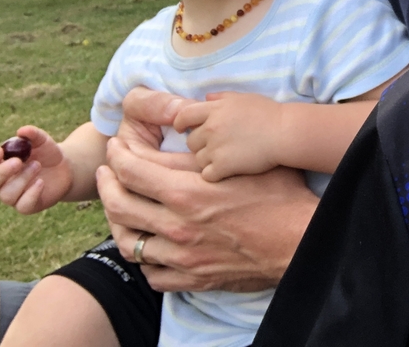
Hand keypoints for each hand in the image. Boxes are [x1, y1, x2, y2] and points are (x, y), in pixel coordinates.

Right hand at [0, 125, 71, 213]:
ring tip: (37, 165)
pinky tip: (40, 182)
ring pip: (6, 195)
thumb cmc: (46, 153)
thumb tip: (22, 131)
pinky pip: (22, 206)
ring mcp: (13, 196)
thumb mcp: (42, 140)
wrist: (65, 168)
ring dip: (22, 179)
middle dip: (0, 172)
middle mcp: (1, 182)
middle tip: (17, 162)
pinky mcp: (27, 206)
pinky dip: (31, 194)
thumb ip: (33, 134)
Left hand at [97, 133, 316, 292]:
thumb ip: (204, 153)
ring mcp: (182, 257)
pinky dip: (144, 258)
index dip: (117, 155)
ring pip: (128, 242)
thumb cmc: (280, 196)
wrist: (301, 241)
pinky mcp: (192, 279)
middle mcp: (177, 226)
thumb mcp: (241, 162)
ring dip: (117, 221)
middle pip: (119, 205)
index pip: (132, 170)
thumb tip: (180, 130)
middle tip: (107, 173)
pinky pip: (151, 273)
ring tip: (119, 208)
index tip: (116, 147)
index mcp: (187, 192)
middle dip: (107, 185)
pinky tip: (149, 245)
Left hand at [174, 92, 284, 181]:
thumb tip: (206, 98)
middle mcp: (211, 128)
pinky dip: (214, 174)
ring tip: (225, 157)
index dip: (180, 123)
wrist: (284, 132)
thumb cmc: (268, 113)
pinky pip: (207, 174)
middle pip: (190, 141)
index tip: (182, 128)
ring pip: (197, 159)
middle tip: (216, 145)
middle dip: (200, 144)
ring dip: (208, 160)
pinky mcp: (223, 166)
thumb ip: (221, 97)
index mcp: (214, 110)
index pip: (183, 116)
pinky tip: (226, 170)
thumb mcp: (243, 98)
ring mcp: (216, 148)